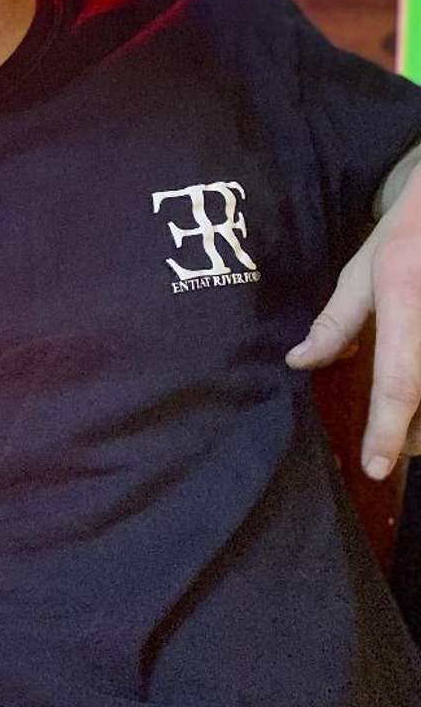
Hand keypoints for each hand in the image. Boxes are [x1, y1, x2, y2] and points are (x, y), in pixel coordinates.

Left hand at [284, 191, 420, 482]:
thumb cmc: (407, 238)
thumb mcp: (364, 273)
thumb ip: (334, 323)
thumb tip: (298, 362)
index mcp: (405, 300)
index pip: (399, 382)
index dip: (388, 430)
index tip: (376, 468)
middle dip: (413, 435)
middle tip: (391, 444)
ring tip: (409, 427)